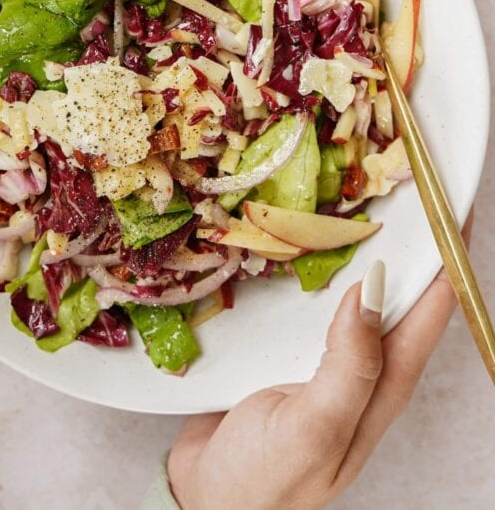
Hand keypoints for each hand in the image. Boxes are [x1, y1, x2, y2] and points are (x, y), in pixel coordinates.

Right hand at [168, 212, 472, 509]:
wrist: (206, 500)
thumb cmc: (265, 479)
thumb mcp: (315, 430)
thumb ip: (350, 367)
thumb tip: (375, 289)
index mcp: (382, 385)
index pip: (432, 310)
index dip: (448, 258)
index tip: (452, 205)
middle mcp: (359, 364)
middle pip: (396, 290)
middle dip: (407, 238)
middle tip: (401, 182)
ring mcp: (320, 354)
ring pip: (349, 286)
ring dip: (354, 243)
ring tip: (350, 195)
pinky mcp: (283, 347)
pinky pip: (304, 296)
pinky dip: (307, 263)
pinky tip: (292, 236)